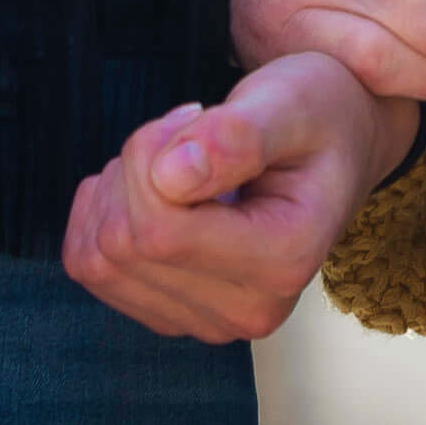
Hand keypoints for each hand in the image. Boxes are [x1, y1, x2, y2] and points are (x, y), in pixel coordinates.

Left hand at [60, 50, 403, 341]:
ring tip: (174, 161)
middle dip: (134, 168)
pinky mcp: (173, 316)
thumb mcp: (290, 101)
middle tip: (187, 132)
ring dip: (116, 192)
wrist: (335, 146)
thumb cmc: (317, 117)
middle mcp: (248, 311)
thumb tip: (171, 176)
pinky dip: (100, 216)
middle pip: (122, 245)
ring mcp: (209, 323)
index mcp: (284, 261)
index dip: (150, 156)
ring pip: (97, 261)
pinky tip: (149, 189)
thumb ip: (237, 135)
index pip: (157, 231)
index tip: (195, 114)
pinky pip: (91, 269)